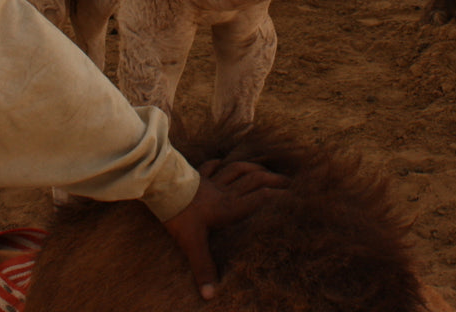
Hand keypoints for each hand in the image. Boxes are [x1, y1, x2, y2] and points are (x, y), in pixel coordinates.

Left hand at [161, 158, 287, 299]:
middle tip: (288, 180)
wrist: (162, 189)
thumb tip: (210, 295)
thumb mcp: (193, 244)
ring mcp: (211, 182)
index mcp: (228, 208)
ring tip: (264, 169)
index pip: (258, 199)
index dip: (276, 196)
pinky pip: (211, 166)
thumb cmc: (180, 215)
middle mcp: (224, 192)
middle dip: (272, 179)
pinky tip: (221, 160)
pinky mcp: (198, 176)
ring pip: (236, 170)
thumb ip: (204, 267)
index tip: (293, 195)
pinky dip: (218, 162)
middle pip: (253, 180)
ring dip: (252, 167)